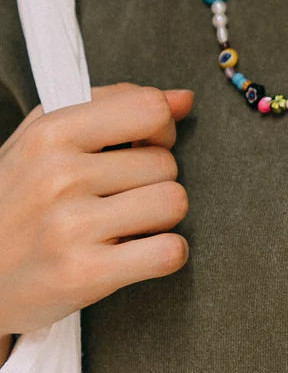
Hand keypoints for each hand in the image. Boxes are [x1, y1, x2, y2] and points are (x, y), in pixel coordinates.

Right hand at [0, 82, 194, 338]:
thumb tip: (185, 98)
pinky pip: (169, 251)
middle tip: (117, 201)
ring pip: (173, 203)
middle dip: (153, 182)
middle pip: (166, 163)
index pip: (149, 108)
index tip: (144, 147)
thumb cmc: (13, 204)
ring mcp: (71, 226)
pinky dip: (165, 254)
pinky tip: (137, 255)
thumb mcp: (42, 143)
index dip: (161, 129)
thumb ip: (111, 110)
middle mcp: (58, 175)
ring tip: (123, 227)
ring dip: (161, 219)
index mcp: (49, 134)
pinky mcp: (85, 274)